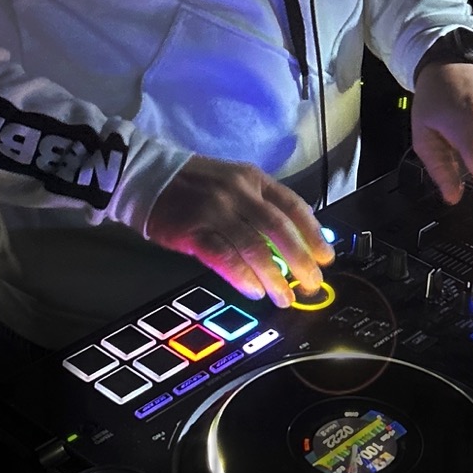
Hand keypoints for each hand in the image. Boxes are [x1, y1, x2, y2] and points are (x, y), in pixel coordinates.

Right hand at [144, 154, 335, 306]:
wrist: (146, 175)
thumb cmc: (194, 184)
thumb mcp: (233, 182)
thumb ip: (261, 206)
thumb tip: (292, 242)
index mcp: (253, 179)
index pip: (293, 206)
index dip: (313, 234)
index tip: (326, 257)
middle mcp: (238, 192)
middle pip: (279, 229)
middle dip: (300, 260)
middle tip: (312, 284)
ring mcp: (215, 210)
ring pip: (254, 247)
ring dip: (274, 276)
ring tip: (284, 297)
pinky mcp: (192, 230)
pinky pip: (224, 257)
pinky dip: (242, 277)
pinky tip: (253, 291)